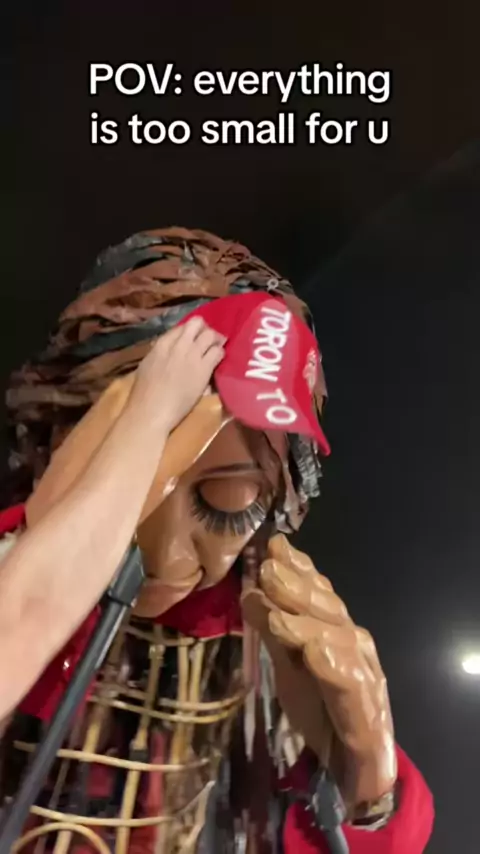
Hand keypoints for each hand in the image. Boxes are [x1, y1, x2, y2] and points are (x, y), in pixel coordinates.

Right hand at [130, 317, 225, 433]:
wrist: (154, 408)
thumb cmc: (145, 392)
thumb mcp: (147, 365)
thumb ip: (159, 354)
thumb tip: (169, 352)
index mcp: (162, 344)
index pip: (181, 327)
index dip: (189, 331)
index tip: (194, 337)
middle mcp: (179, 344)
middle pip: (197, 324)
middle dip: (204, 329)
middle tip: (207, 339)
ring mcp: (193, 354)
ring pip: (211, 335)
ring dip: (215, 340)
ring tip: (215, 347)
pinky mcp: (205, 368)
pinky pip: (218, 352)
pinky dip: (220, 353)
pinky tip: (218, 360)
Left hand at [242, 535, 396, 811]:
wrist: (355, 765)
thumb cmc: (321, 707)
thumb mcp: (288, 665)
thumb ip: (273, 629)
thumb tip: (248, 591)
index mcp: (333, 628)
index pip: (316, 591)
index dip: (297, 567)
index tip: (272, 545)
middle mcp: (352, 642)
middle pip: (326, 610)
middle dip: (296, 588)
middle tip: (266, 569)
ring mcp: (363, 673)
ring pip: (337, 640)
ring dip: (307, 624)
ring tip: (277, 613)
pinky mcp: (365, 709)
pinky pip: (349, 684)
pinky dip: (333, 666)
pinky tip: (314, 651)